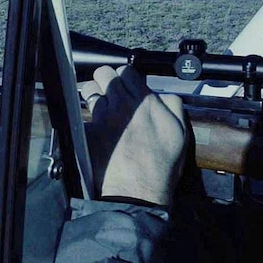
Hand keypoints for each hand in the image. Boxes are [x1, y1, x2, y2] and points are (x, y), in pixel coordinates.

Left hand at [81, 65, 186, 205]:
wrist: (138, 191)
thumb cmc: (161, 165)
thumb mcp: (180, 131)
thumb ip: (173, 105)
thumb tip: (162, 94)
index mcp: (143, 101)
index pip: (126, 71)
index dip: (125, 76)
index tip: (126, 85)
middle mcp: (120, 105)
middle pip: (103, 74)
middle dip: (105, 80)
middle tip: (109, 92)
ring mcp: (101, 118)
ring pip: (88, 90)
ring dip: (92, 94)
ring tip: (98, 106)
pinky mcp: (88, 132)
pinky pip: (81, 117)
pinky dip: (85, 120)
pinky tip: (92, 129)